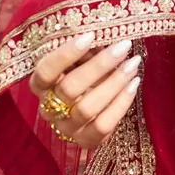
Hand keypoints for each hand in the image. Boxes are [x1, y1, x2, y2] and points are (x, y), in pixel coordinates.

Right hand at [29, 32, 141, 149]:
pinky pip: (103, 126)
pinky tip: (134, 83)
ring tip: (133, 63)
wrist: (87, 105)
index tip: (90, 36)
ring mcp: (66, 128)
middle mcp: (48, 108)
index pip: (45, 71)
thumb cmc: (81, 72)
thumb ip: (85, 50)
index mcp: (40, 85)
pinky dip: (121, 103)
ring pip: (87, 108)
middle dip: (99, 65)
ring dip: (114, 83)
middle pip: (70, 89)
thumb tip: (106, 34)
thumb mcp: (78, 59)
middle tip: (123, 46)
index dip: (65, 54)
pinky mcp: (85, 140)